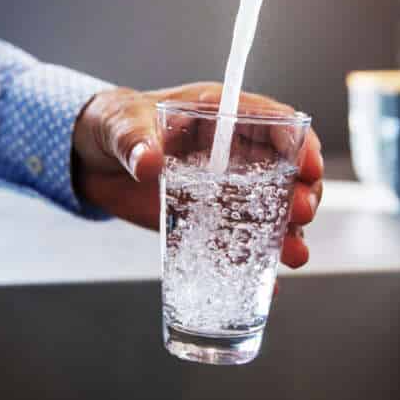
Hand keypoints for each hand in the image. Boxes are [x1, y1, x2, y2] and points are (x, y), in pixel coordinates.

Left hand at [73, 82, 323, 268]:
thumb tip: (148, 161)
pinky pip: (236, 240)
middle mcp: (231, 153)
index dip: (298, 142)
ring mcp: (222, 189)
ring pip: (269, 209)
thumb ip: (133, 139)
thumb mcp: (120, 124)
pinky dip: (253, 261)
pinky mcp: (206, 219)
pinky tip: (267, 284)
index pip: (273, 123)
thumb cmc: (112, 125)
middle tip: (301, 213)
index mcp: (219, 116)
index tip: (309, 166)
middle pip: (283, 170)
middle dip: (301, 192)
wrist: (90, 160)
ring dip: (286, 232)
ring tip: (293, 255)